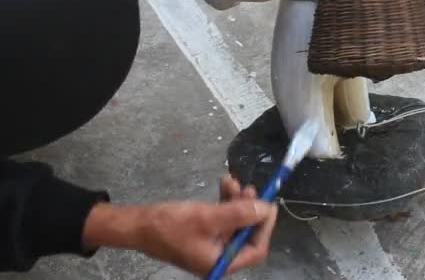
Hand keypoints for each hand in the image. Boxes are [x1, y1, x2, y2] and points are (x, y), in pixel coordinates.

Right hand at [82, 176, 277, 275]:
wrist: (137, 224)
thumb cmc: (170, 225)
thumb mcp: (208, 217)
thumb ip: (239, 214)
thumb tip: (266, 209)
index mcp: (221, 263)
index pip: (255, 249)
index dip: (265, 226)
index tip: (268, 204)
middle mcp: (219, 257)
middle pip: (246, 233)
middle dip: (250, 208)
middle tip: (250, 188)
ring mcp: (212, 244)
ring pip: (235, 221)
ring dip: (237, 200)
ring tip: (232, 181)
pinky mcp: (205, 232)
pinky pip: (223, 216)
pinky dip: (225, 201)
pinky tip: (224, 184)